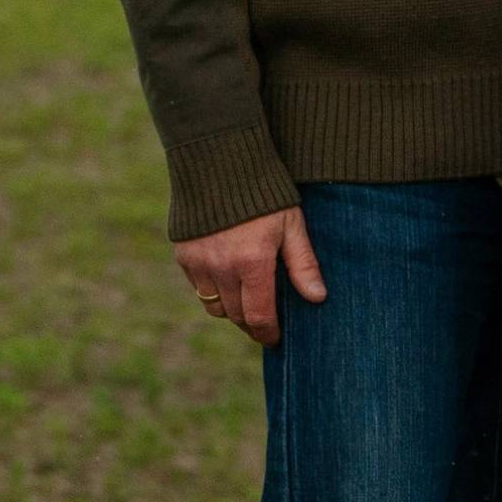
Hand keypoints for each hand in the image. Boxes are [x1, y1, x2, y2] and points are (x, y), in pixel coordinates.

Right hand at [177, 206, 324, 347]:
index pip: (259, 316)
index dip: (268, 333)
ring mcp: (199, 263)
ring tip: (248, 301)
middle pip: (236, 315)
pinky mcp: (184, 255)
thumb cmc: (264, 193)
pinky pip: (199, 288)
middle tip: (266, 323)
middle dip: (252, 324)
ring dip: (232, 309)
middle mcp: (222, 267)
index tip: (275, 339)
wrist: (218, 162)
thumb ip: (303, 264)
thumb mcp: (292, 225)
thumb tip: (317, 298)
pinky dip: (214, 291)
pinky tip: (229, 280)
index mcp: (252, 262)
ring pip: (215, 306)